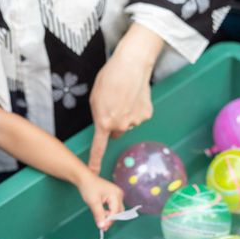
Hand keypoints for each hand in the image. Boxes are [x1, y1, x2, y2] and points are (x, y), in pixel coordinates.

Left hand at [76, 172, 123, 229]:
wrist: (85, 178)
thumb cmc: (89, 188)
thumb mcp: (93, 202)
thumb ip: (99, 215)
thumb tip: (102, 227)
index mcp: (116, 194)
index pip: (115, 212)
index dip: (109, 221)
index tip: (102, 228)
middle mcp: (119, 195)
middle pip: (118, 212)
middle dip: (110, 219)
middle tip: (101, 225)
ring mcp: (117, 195)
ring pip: (116, 211)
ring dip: (109, 216)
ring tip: (100, 218)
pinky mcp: (114, 196)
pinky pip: (114, 207)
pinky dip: (108, 212)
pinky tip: (101, 213)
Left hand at [88, 26, 159, 174]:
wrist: (132, 65)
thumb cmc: (110, 77)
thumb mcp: (96, 98)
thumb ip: (99, 115)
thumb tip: (105, 124)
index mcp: (104, 121)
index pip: (99, 147)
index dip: (95, 161)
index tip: (93, 173)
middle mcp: (120, 125)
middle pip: (115, 132)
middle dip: (114, 123)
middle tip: (114, 106)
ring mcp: (135, 121)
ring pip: (128, 124)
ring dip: (126, 114)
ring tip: (125, 96)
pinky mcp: (146, 115)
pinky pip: (139, 117)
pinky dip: (137, 109)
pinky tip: (135, 96)